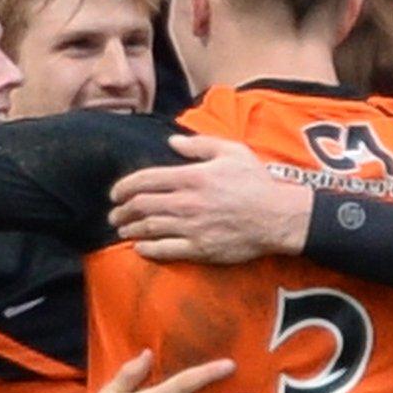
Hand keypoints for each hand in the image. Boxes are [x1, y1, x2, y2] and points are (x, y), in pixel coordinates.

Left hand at [108, 135, 310, 264]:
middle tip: (114, 213)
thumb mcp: (232, 152)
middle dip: (121, 210)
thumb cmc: (257, 183)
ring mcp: (192, 227)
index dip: (124, 187)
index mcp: (192, 177)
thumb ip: (200, 145)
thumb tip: (173, 141)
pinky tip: (140, 248)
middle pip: (141, 206)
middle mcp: (187, 202)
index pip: (145, 180)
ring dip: (130, 229)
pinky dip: (147, 249)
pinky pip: (165, 250)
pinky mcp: (200, 248)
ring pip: (148, 228)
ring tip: (123, 230)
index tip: (115, 193)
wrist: (278, 218)